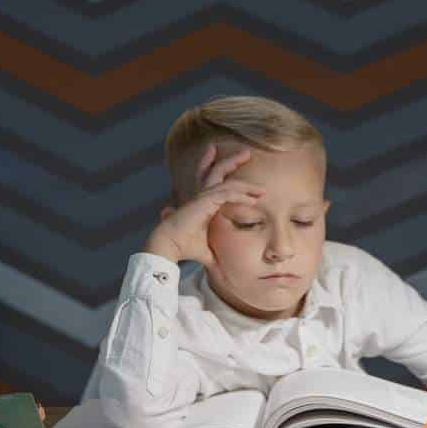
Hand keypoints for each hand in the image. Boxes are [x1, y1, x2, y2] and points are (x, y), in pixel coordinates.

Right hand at [143, 144, 264, 266]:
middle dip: (232, 161)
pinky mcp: (204, 202)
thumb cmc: (184, 247)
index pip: (215, 183)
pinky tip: (254, 200)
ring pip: (226, 181)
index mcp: (202, 204)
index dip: (231, 178)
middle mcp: (202, 196)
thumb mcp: (206, 252)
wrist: (167, 247)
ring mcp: (203, 197)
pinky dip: (241, 195)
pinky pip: (227, 193)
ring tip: (259, 178)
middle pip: (218, 172)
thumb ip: (214, 257)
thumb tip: (221, 274)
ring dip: (244, 179)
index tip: (249, 186)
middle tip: (247, 153)